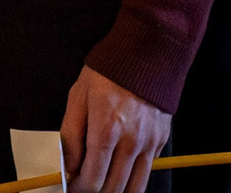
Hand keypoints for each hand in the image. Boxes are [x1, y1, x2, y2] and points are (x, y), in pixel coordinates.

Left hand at [61, 65, 170, 192]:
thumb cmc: (108, 71)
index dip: (79, 189)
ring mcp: (149, 143)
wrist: (147, 51)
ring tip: (104, 183)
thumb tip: (69, 166)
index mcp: (106, 131)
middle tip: (85, 185)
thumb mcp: (78, 97)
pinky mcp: (161, 140)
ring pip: (135, 187)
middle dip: (96, 192)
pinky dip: (133, 177)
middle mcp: (130, 142)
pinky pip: (147, 171)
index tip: (73, 186)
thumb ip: (71, 135)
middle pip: (113, 189)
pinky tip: (121, 168)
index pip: (93, 180)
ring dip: (117, 191)